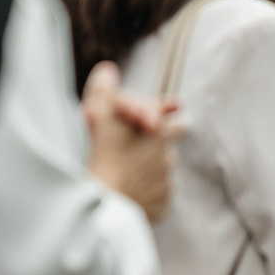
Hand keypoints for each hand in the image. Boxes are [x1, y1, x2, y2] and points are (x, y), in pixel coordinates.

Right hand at [82, 61, 176, 221]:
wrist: (106, 202)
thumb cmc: (104, 155)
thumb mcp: (100, 117)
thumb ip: (104, 91)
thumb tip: (107, 69)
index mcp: (158, 133)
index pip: (169, 117)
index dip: (167, 110)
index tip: (175, 107)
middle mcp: (167, 157)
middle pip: (168, 144)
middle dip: (160, 141)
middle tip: (150, 139)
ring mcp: (165, 184)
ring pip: (161, 171)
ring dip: (150, 169)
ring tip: (129, 171)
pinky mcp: (162, 205)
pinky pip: (156, 196)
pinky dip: (146, 194)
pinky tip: (131, 193)